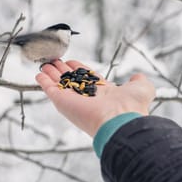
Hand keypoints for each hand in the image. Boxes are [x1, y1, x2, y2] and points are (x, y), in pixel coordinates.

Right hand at [36, 60, 154, 136]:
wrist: (120, 120)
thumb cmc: (132, 106)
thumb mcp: (142, 88)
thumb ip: (139, 81)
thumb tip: (137, 77)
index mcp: (104, 94)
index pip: (88, 79)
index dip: (80, 69)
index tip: (72, 62)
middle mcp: (88, 98)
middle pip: (72, 81)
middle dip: (63, 71)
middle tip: (55, 61)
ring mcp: (74, 101)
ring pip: (60, 84)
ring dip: (52, 74)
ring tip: (45, 63)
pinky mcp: (63, 103)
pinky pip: (51, 91)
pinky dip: (44, 82)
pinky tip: (39, 74)